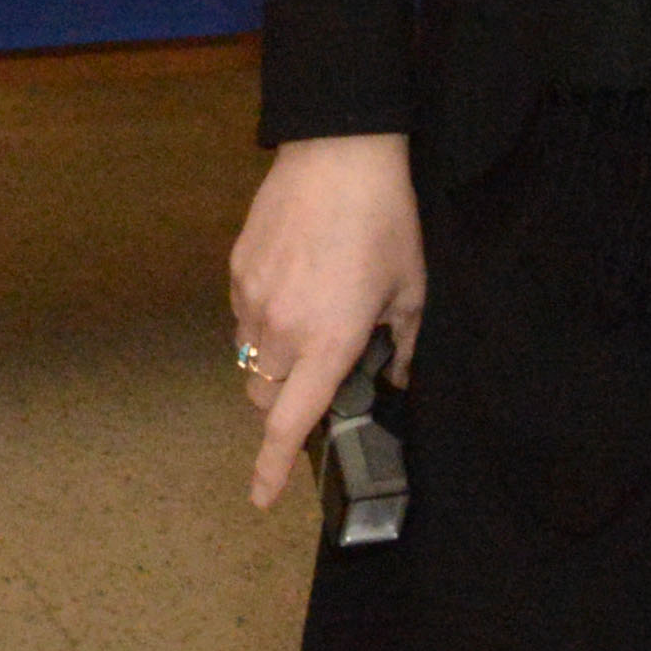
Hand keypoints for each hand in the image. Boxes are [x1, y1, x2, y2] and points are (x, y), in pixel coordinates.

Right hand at [229, 134, 424, 511]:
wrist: (338, 152)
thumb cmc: (384, 220)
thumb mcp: (412, 288)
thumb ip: (405, 346)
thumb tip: (394, 377)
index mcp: (327, 342)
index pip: (288, 422)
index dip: (271, 468)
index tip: (260, 499)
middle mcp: (281, 328)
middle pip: (263, 397)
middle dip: (285, 402)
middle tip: (318, 376)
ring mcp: (252, 297)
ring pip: (250, 358)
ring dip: (274, 360)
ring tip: (310, 320)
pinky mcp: (237, 268)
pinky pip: (242, 315)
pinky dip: (263, 320)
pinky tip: (294, 286)